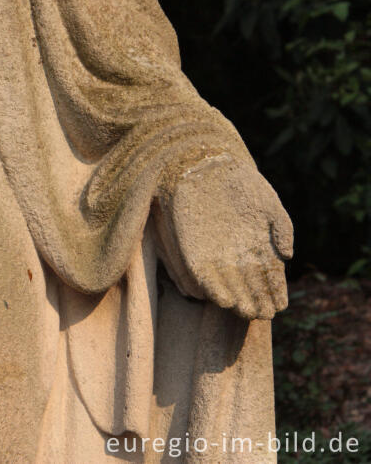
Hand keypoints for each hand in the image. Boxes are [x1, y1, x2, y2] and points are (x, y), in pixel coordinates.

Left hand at [154, 154, 292, 319]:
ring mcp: (216, 255)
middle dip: (256, 301)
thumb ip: (283, 228)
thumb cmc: (245, 186)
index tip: (280, 306)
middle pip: (249, 286)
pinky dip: (212, 288)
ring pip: (228, 285)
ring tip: (245, 311)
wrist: (210, 168)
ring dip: (236, 300)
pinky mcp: (194, 252)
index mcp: (259, 247)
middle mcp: (238, 256)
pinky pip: (202, 275)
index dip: (275, 292)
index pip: (270, 277)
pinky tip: (222, 299)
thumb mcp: (270, 204)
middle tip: (262, 314)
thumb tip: (288, 255)